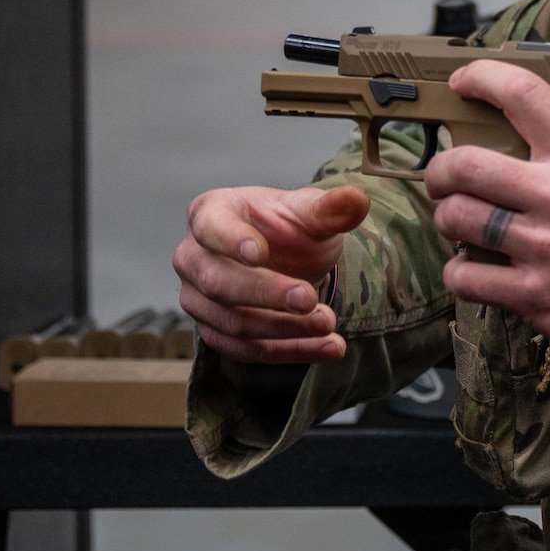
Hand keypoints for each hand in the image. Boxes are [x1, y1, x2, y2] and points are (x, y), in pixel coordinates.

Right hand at [174, 183, 369, 363]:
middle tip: (308, 299)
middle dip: (266, 294)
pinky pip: (248, 350)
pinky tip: (328, 347)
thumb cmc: (287, 226)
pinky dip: (290, 352)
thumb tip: (356, 199)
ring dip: (284, 328)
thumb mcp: (309, 212)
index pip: (211, 226)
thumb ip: (329, 208)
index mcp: (209, 213)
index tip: (261, 253)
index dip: (232, 240)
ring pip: (233, 322)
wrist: (287, 258)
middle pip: (218, 282)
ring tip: (328, 323)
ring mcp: (198, 299)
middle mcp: (193, 257)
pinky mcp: (216, 332)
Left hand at [425, 60, 549, 365]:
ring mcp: (542, 248)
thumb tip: (514, 136)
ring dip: (447, 219)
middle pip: (464, 164)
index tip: (462, 81)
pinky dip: (459, 271)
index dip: (483, 77)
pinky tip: (474, 268)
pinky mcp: (532, 295)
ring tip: (459, 223)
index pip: (524, 95)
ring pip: (456, 218)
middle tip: (442, 178)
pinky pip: (464, 276)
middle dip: (439, 170)